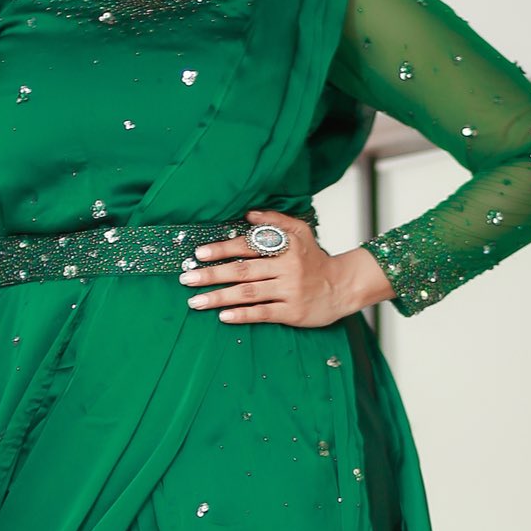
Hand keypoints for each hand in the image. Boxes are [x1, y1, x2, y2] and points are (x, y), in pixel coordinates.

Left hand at [178, 208, 394, 327]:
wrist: (342, 287)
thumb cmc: (315, 259)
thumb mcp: (300, 233)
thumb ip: (275, 221)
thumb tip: (248, 213)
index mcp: (285, 247)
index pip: (248, 246)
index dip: (223, 249)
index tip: (199, 254)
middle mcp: (287, 268)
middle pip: (243, 271)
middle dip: (212, 275)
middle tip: (187, 279)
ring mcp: (289, 292)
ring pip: (248, 293)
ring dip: (219, 297)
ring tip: (196, 302)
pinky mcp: (292, 312)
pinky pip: (263, 313)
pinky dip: (242, 315)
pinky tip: (223, 317)